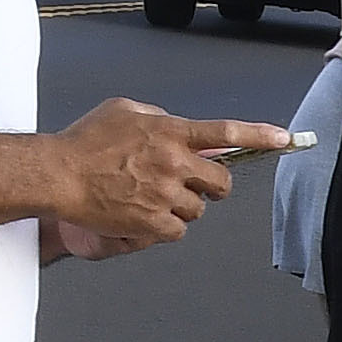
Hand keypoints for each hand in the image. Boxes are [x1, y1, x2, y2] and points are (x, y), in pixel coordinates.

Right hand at [39, 99, 278, 258]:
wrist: (57, 174)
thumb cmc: (84, 142)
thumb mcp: (123, 111)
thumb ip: (157, 116)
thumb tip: (175, 125)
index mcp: (169, 132)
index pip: (224, 132)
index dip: (258, 135)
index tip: (283, 138)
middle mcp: (174, 163)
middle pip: (220, 183)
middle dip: (211, 186)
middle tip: (190, 184)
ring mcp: (166, 194)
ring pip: (198, 210)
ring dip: (182, 206)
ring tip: (149, 196)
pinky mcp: (155, 222)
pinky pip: (179, 231)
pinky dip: (165, 227)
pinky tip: (142, 214)